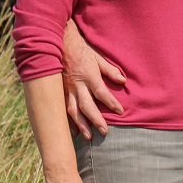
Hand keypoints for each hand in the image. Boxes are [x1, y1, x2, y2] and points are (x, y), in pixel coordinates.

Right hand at [62, 19, 124, 138]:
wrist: (60, 45)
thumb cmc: (82, 51)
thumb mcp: (98, 57)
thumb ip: (110, 70)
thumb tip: (123, 81)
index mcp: (88, 76)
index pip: (102, 93)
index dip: (111, 103)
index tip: (120, 112)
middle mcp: (77, 85)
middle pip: (87, 106)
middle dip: (96, 120)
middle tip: (105, 132)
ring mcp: (67, 90)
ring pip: (73, 111)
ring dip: (81, 125)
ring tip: (88, 137)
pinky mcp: (60, 92)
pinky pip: (63, 109)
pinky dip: (68, 122)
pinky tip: (73, 132)